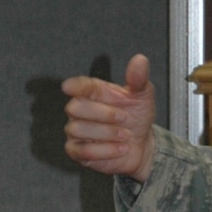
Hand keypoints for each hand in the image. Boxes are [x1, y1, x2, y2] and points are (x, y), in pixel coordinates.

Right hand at [63, 53, 156, 181]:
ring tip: (126, 135)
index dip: (74, 86)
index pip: (79, 85)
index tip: (69, 87)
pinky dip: (105, 151)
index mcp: (94, 92)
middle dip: (103, 114)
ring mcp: (76, 130)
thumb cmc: (136, 117)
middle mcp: (81, 109)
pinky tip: (121, 148)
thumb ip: (139, 79)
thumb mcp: (142, 96)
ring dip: (107, 134)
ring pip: (78, 129)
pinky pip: (82, 151)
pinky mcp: (76, 151)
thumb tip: (140, 60)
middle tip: (125, 118)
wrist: (141, 145)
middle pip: (75, 107)